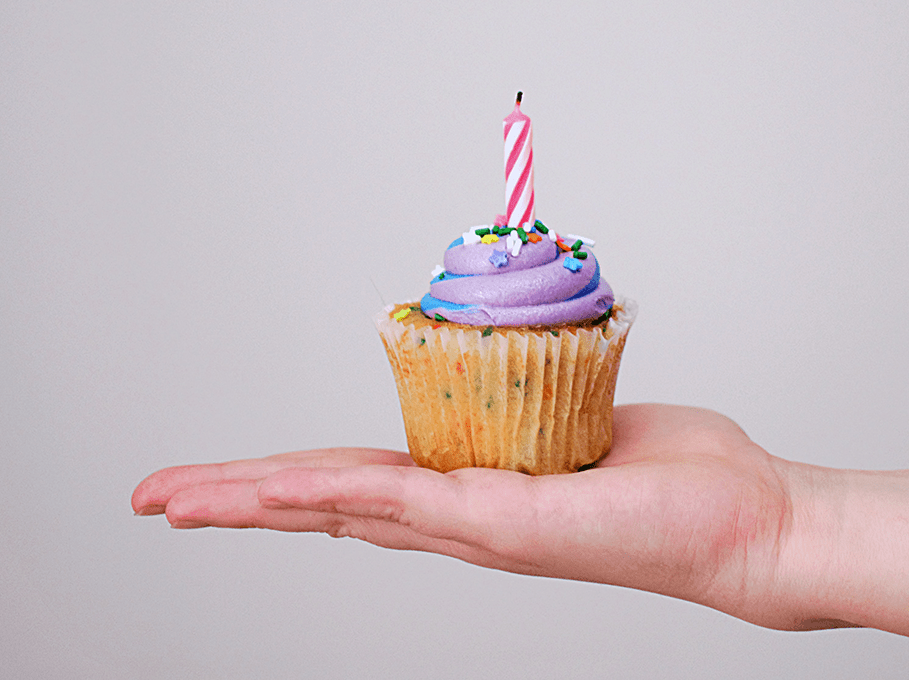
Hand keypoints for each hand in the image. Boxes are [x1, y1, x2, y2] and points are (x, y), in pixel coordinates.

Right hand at [132, 404, 799, 628]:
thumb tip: (520, 379)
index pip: (362, 483)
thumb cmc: (683, 478)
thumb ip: (540, 410)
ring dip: (255, 502)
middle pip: (330, 503)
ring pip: (344, 507)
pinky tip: (269, 492)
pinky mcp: (508, 526)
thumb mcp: (590, 423)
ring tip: (178, 501)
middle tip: (159, 500)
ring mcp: (480, 529)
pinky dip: (331, 494)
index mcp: (477, 494)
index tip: (229, 479)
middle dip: (238, 501)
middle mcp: (464, 520)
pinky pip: (404, 502)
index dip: (287, 482)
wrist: (749, 526)